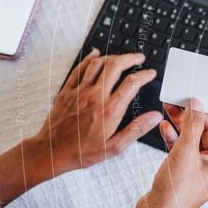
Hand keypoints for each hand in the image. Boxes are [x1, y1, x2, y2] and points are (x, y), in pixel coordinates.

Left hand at [27, 49, 161, 175]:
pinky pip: (79, 68)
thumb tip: (155, 117)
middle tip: (139, 58)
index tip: (150, 73)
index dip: (144, 75)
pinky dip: (90, 58)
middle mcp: (95, 96)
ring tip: (121, 57)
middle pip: (115, 66)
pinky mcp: (67, 91)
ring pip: (98, 64)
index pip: (132, 83)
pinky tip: (95, 55)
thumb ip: (137, 129)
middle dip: (130, 58)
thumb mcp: (115, 147)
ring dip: (112, 56)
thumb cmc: (82, 151)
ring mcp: (79, 91)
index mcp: (110, 110)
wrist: (52, 152)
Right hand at [139, 99, 207, 207]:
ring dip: (184, 123)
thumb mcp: (185, 153)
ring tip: (172, 108)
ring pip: (195, 136)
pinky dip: (175, 135)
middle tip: (185, 101)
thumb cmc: (175, 196)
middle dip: (198, 115)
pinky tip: (166, 127)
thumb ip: (192, 126)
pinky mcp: (184, 168)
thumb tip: (197, 106)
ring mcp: (199, 166)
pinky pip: (183, 146)